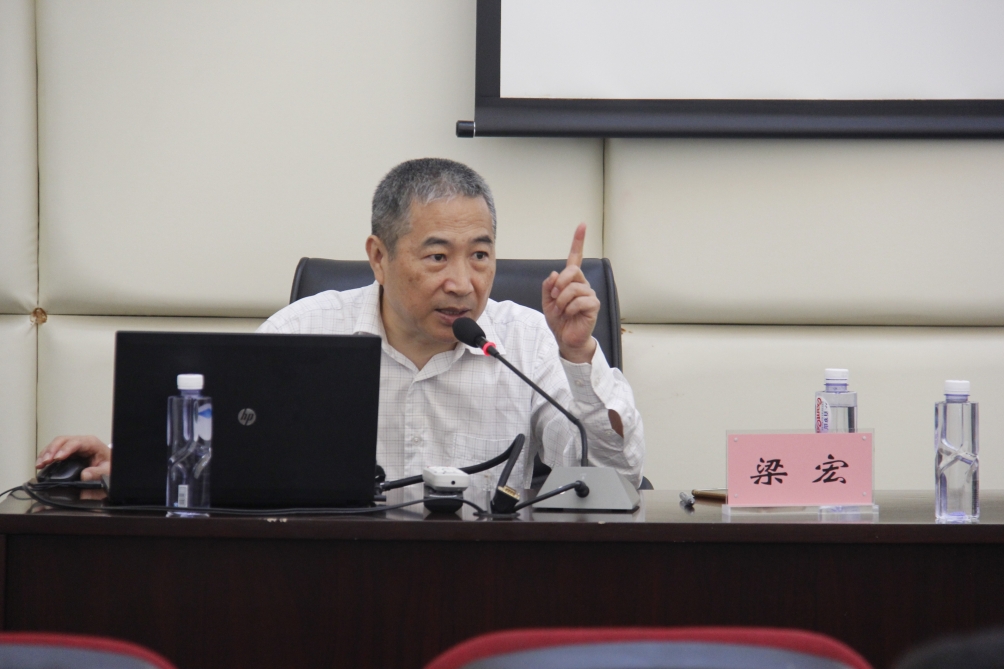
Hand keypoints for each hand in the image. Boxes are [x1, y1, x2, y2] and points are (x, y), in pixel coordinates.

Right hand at [36, 435, 110, 481]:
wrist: (107, 466)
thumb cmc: (107, 465)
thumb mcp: (107, 469)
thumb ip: (98, 472)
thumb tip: (85, 475)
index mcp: (91, 443)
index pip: (76, 442)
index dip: (65, 449)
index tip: (58, 458)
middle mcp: (80, 442)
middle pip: (62, 440)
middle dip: (52, 450)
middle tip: (45, 462)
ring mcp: (72, 446)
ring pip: (55, 444)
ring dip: (46, 453)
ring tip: (40, 464)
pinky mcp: (66, 452)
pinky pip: (53, 451)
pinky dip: (45, 457)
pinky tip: (40, 464)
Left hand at [542, 223, 599, 363]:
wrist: (566, 338)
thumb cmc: (559, 320)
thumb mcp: (547, 301)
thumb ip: (548, 286)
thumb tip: (554, 274)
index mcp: (571, 281)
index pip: (575, 257)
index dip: (578, 241)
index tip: (582, 225)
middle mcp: (582, 284)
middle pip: (572, 270)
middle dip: (559, 283)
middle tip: (554, 297)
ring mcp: (589, 294)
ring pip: (573, 288)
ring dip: (562, 300)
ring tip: (562, 310)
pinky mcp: (593, 305)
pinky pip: (580, 300)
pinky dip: (570, 308)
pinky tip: (570, 314)